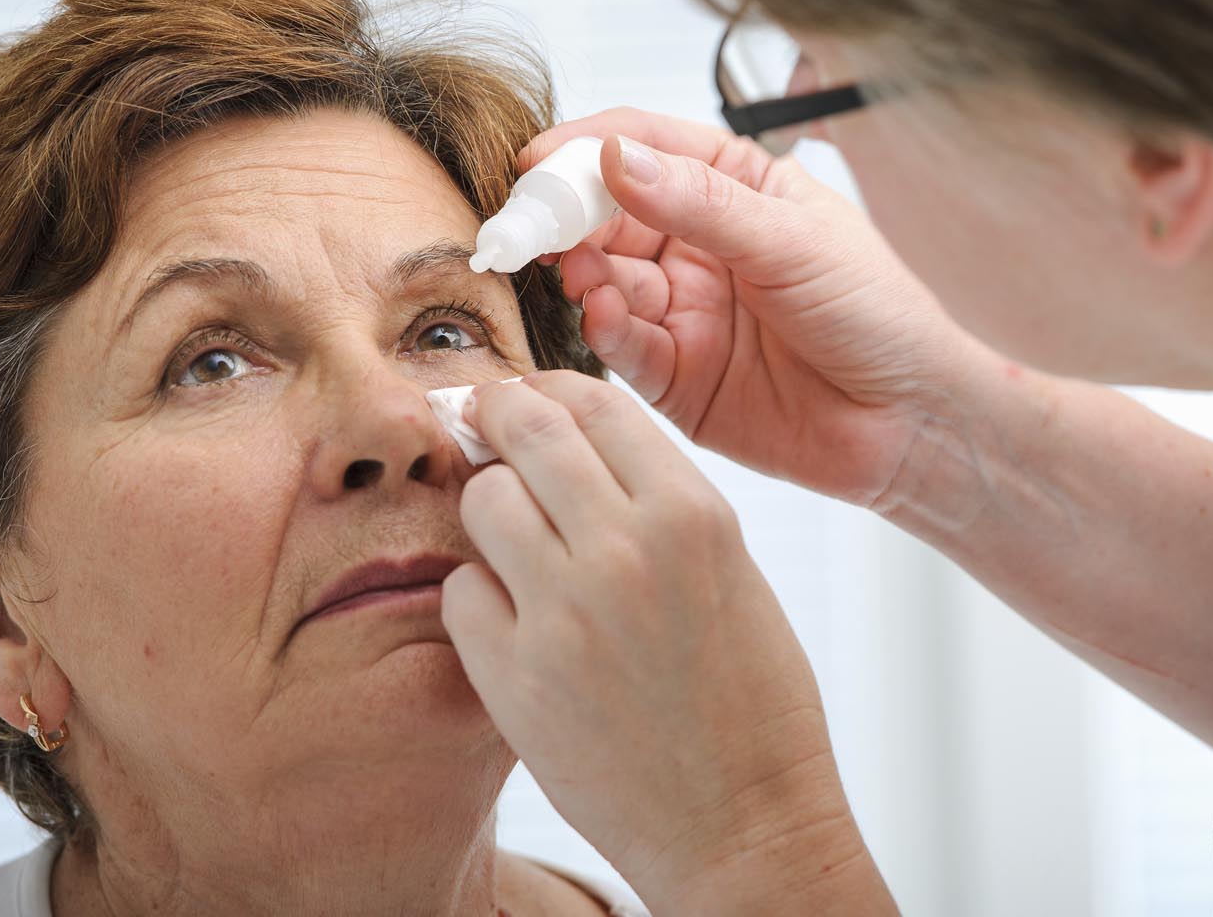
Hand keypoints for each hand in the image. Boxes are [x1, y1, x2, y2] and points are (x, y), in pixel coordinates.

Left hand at [441, 372, 883, 913]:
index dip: (552, 387)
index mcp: (694, 514)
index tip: (531, 397)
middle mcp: (627, 550)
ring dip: (490, 508)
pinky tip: (512, 620)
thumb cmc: (751, 700)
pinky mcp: (515, 679)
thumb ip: (655, 500)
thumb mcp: (731, 569)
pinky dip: (478, 596)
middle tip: (482, 421)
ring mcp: (565, 614)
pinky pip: (461, 592)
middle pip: (527, 430)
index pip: (597, 402)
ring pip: (484, 500)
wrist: (744, 824)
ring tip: (513, 541)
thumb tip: (571, 442)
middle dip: (497, 414)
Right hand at [520, 109, 987, 505]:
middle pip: (610, 214)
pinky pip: (622, 345)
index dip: (587, 149)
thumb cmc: (878, 316)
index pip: (647, 148)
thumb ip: (701, 204)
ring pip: (607, 279)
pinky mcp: (675, 375)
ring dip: (585, 273)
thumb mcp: (793, 242)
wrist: (910, 423)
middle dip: (568, 216)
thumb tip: (617, 159)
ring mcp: (684, 310)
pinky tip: (604, 315)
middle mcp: (701, 246)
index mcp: (736, 189)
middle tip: (532, 224)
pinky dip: (603, 329)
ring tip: (582, 274)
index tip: (538, 161)